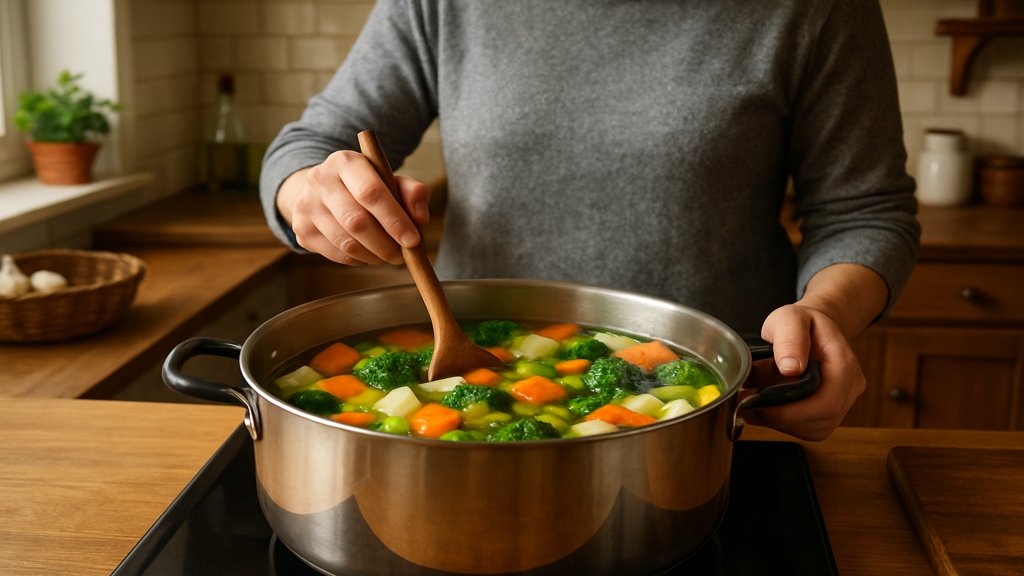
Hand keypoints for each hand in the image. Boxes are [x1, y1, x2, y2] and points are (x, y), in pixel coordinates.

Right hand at [278, 150, 430, 265]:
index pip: (371, 192)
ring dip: (373, 256)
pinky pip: (336, 254)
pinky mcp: (301, 228)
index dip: (394, 219)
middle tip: (402, 256)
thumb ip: (412, 193)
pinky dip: (358, 260)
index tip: (412, 240)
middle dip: (385, 244)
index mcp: (346, 161)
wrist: (324, 189)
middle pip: (356, 221)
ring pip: (346, 242)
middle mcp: (320, 179)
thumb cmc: (366, 185)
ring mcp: (306, 205)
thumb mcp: (391, 180)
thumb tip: (420, 219)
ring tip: (388, 255)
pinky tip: (369, 254)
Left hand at [744, 303, 866, 440]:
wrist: (812, 327)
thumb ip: (790, 338)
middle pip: (821, 421)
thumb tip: (790, 368)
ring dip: (781, 423)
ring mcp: (843, 402)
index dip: (791, 412)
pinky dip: (786, 424)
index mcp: (844, 365)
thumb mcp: (790, 318)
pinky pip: (810, 429)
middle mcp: (850, 388)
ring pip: (814, 430)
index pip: (826, 403)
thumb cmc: (801, 323)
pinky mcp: (830, 412)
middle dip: (781, 419)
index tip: (758, 404)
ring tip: (753, 407)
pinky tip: (766, 410)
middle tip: (747, 407)